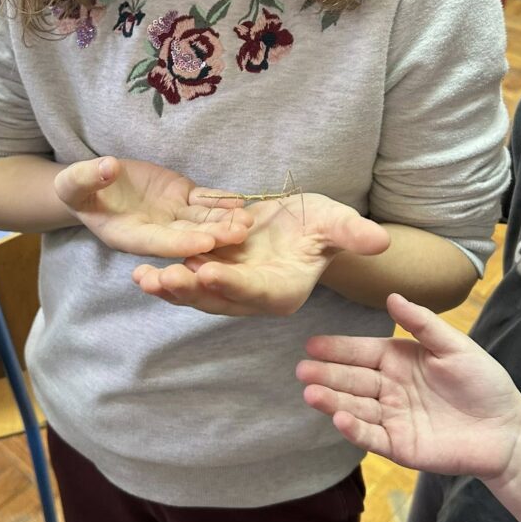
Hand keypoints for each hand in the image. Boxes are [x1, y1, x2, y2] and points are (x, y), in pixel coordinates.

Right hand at [54, 157, 252, 257]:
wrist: (97, 182)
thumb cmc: (79, 189)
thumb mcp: (73, 183)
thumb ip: (88, 177)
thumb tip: (106, 167)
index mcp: (129, 235)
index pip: (159, 242)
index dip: (181, 243)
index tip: (203, 243)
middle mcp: (156, 231)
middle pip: (188, 236)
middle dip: (214, 236)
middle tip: (239, 234)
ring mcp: (172, 215)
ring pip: (202, 220)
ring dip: (225, 221)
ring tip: (248, 220)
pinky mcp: (182, 197)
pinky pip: (205, 201)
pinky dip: (222, 201)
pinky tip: (241, 201)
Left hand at [132, 190, 389, 315]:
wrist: (303, 223)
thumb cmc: (325, 225)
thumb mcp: (338, 223)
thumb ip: (353, 234)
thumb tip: (380, 240)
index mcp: (284, 291)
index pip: (257, 291)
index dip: (233, 284)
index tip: (208, 273)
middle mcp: (255, 297)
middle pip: (220, 299)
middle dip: (189, 291)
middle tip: (162, 280)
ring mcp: (232, 288)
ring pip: (198, 293)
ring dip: (171, 287)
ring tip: (143, 278)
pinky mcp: (215, 274)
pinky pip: (188, 279)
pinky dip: (166, 276)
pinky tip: (140, 270)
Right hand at [297, 293, 520, 479]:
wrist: (508, 430)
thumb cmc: (484, 382)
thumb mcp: (455, 346)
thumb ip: (422, 323)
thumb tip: (392, 296)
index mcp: (398, 360)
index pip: (361, 352)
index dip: (337, 349)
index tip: (311, 344)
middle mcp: (389, 388)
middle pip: (351, 380)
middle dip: (325, 375)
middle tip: (301, 370)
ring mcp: (391, 417)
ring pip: (355, 407)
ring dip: (331, 401)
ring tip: (310, 394)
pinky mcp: (399, 446)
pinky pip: (371, 436)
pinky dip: (354, 429)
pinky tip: (338, 418)